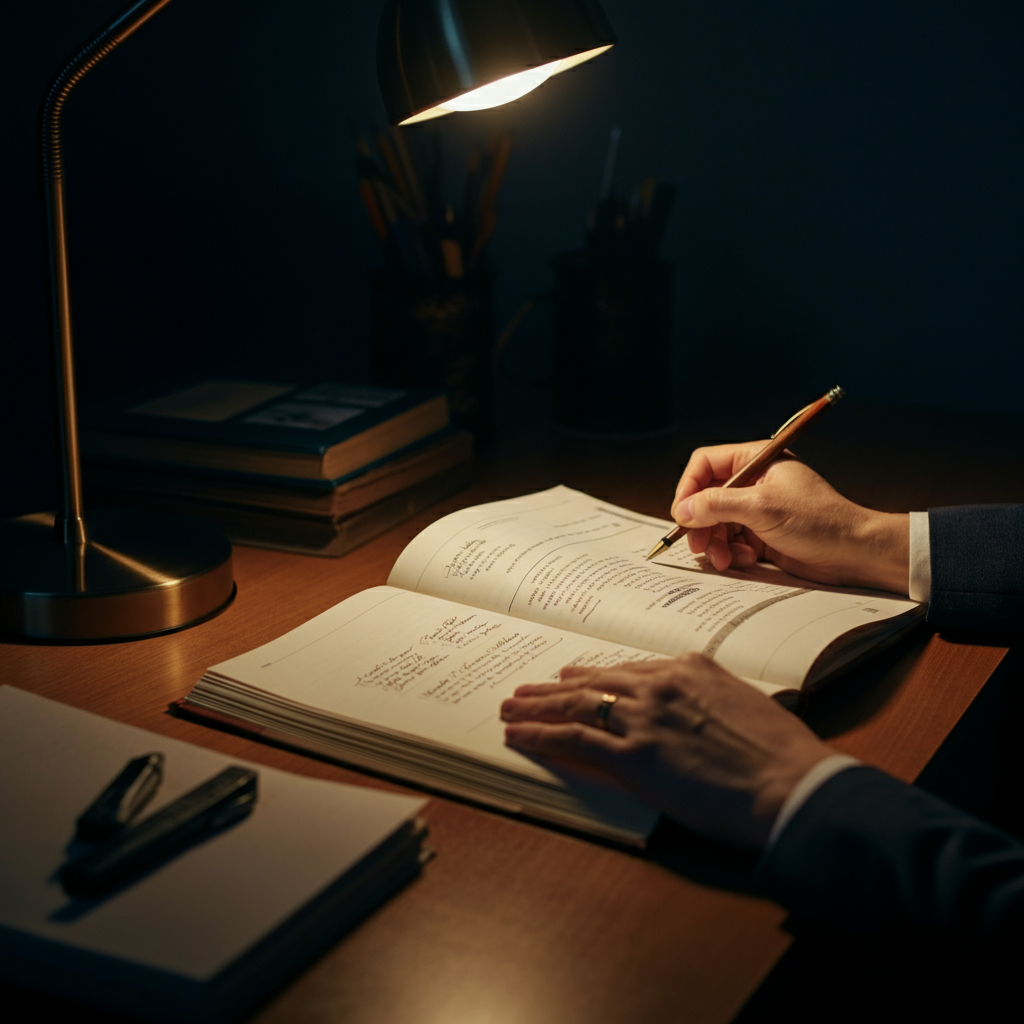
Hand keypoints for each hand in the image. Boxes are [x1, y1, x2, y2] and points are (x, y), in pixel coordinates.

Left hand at [501, 657, 834, 849]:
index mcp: (691, 669)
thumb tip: (701, 713)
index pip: (629, 669)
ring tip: (512, 706)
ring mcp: (642, 718)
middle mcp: (660, 685)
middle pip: (594, 682)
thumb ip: (713, 701)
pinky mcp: (631, 756)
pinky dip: (540, 734)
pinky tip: (519, 734)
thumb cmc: (780, 755)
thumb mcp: (747, 708)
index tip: (574, 678)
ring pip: (575, 704)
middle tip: (527, 689)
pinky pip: (572, 739)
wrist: (790, 784)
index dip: (595, 676)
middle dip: (555, 688)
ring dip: (537, 706)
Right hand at [671, 442, 909, 591]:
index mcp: (756, 461)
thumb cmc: (820, 521)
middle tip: (698, 544)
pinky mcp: (761, 534)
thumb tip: (684, 508)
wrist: (854, 553)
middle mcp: (754, 483)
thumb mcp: (762, 508)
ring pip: (715, 523)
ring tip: (725, 559)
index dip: (689, 487)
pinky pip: (731, 542)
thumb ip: (718, 504)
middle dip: (701, 523)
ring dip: (715, 543)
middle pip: (706, 497)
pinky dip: (732, 553)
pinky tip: (746, 559)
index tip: (683, 513)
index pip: (706, 464)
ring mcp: (757, 510)